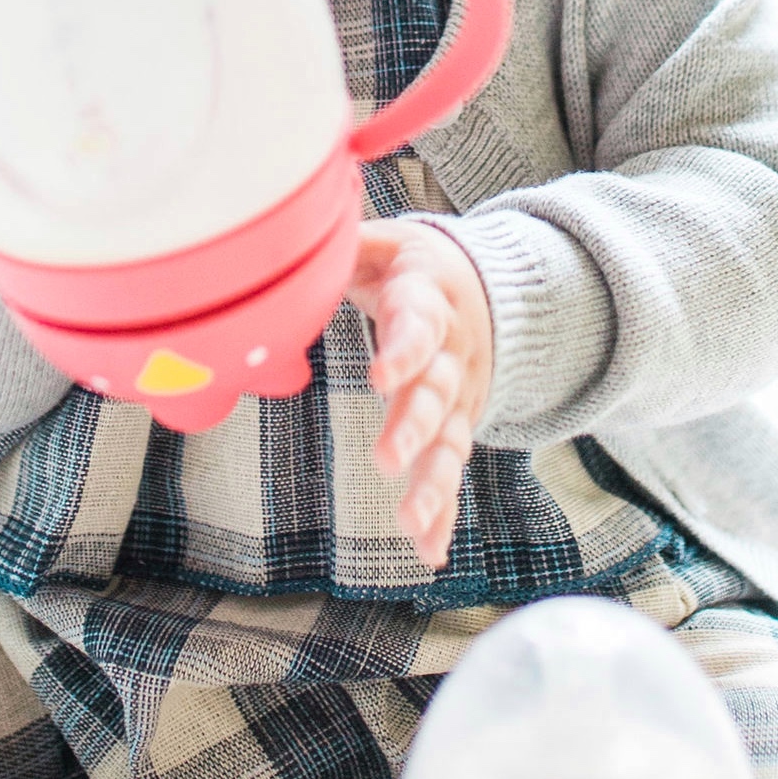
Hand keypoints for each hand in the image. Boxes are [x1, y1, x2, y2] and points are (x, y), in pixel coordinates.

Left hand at [350, 220, 493, 571]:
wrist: (485, 289)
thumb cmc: (413, 266)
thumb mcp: (386, 239)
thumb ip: (347, 241)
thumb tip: (292, 226)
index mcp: (428, 301)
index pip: (418, 325)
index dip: (404, 349)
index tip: (380, 376)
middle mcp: (451, 355)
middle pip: (437, 393)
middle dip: (414, 427)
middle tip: (387, 459)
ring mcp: (459, 397)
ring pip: (449, 442)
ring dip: (434, 484)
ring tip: (412, 522)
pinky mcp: (457, 428)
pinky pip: (452, 473)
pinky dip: (444, 513)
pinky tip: (429, 552)